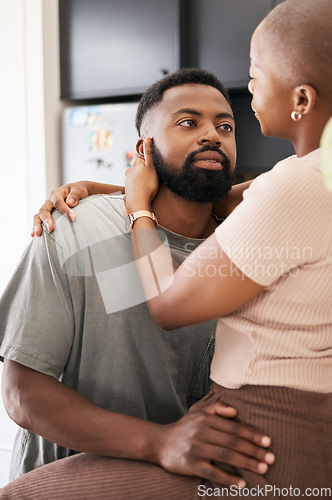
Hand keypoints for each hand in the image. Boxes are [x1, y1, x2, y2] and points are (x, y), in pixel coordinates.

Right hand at [31, 182, 90, 236]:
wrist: (77, 192)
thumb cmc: (79, 191)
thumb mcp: (79, 190)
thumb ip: (75, 196)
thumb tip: (70, 203)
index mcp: (57, 193)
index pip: (57, 201)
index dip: (64, 209)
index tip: (73, 218)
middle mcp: (49, 201)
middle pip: (44, 210)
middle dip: (46, 219)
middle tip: (51, 229)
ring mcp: (47, 209)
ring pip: (38, 216)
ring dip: (37, 225)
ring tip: (38, 234)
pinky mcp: (47, 216)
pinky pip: (39, 221)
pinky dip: (36, 228)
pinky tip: (34, 235)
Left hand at [125, 137, 158, 213]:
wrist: (138, 203)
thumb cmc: (147, 186)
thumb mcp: (151, 168)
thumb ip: (148, 154)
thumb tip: (147, 138)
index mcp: (136, 164)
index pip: (140, 154)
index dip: (145, 153)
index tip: (150, 155)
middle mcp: (130, 170)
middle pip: (137, 164)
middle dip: (143, 165)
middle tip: (151, 170)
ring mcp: (128, 180)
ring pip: (135, 173)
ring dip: (140, 174)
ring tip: (148, 180)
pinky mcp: (128, 188)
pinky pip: (134, 182)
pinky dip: (138, 182)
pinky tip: (143, 187)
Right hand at [155, 402, 273, 487]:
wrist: (158, 442)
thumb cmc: (183, 428)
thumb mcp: (197, 413)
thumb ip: (216, 409)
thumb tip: (235, 412)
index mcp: (206, 419)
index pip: (234, 427)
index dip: (252, 434)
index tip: (267, 442)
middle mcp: (202, 432)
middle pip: (233, 442)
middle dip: (254, 450)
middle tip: (271, 458)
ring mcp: (196, 449)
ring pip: (226, 456)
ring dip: (247, 463)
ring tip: (263, 469)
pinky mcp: (190, 464)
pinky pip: (213, 472)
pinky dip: (228, 478)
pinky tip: (241, 483)